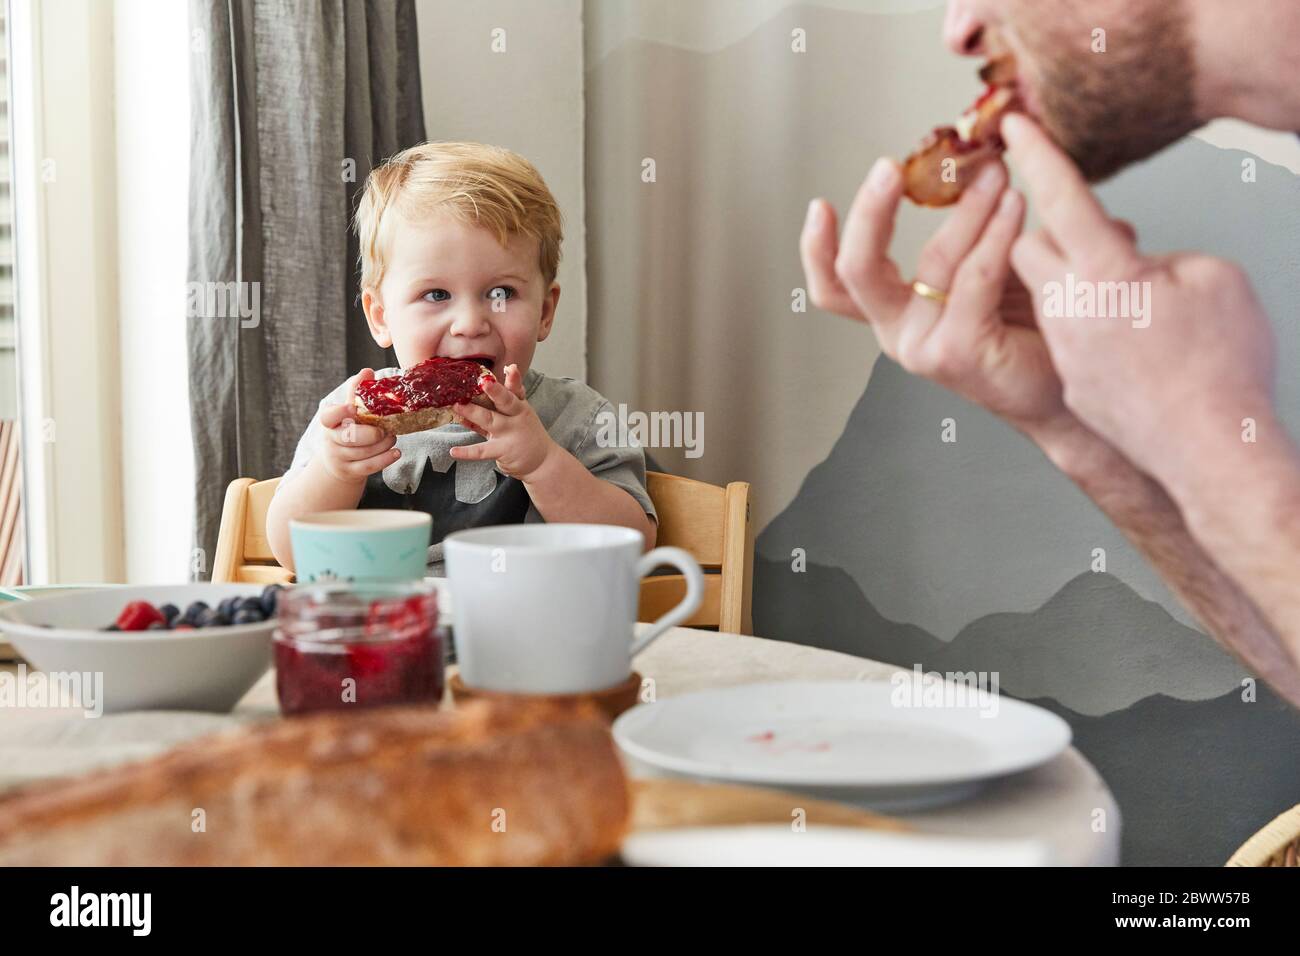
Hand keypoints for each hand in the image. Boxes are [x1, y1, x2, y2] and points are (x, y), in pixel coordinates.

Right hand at [317, 368, 399, 482]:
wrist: (338, 463)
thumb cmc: (347, 430)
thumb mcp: (348, 412)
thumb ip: (356, 392)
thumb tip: (367, 371)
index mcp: (329, 422)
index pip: (329, 416)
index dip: (340, 411)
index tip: (352, 407)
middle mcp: (331, 440)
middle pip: (351, 437)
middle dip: (372, 433)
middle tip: (385, 429)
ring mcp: (338, 457)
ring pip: (364, 452)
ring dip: (383, 444)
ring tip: (392, 437)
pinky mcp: (349, 471)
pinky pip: (369, 466)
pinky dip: (385, 459)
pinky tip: (396, 452)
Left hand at [449, 363, 558, 479]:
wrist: (542, 462)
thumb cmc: (524, 435)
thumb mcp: (514, 417)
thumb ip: (494, 407)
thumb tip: (472, 395)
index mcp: (519, 406)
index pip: (516, 390)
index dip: (514, 379)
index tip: (511, 368)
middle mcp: (516, 417)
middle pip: (506, 401)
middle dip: (496, 391)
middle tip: (484, 381)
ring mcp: (510, 434)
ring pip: (489, 420)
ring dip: (473, 412)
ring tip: (457, 406)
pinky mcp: (503, 450)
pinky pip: (482, 451)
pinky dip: (467, 452)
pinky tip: (454, 451)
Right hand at [801, 154, 1067, 434]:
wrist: (1066, 385)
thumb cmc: (1029, 325)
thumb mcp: (982, 267)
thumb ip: (964, 230)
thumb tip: (968, 161)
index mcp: (893, 313)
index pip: (836, 286)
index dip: (817, 249)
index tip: (820, 205)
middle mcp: (898, 332)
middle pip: (856, 272)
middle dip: (870, 213)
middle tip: (890, 168)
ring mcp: (924, 346)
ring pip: (931, 261)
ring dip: (967, 208)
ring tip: (995, 174)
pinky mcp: (958, 352)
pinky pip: (974, 277)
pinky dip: (995, 234)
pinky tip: (1015, 204)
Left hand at [1002, 112, 1277, 487]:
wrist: (1210, 449)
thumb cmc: (1224, 365)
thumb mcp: (1215, 281)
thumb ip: (1161, 255)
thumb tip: (1134, 262)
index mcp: (1107, 273)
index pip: (1063, 199)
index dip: (1039, 157)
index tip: (1013, 127)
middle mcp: (1070, 309)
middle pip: (1032, 248)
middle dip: (1053, 235)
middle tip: (1096, 241)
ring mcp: (1065, 347)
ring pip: (1046, 293)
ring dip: (1076, 284)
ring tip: (1131, 302)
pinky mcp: (1070, 379)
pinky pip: (1066, 334)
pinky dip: (1090, 326)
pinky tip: (1134, 344)